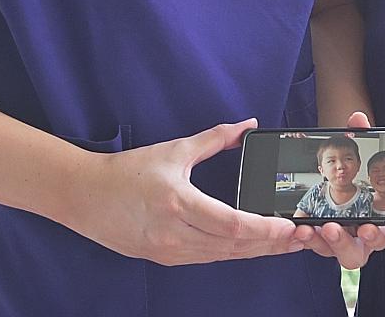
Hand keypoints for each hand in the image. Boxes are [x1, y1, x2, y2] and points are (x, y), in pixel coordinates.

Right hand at [64, 118, 302, 265]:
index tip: (288, 226)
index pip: (231, 224)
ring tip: (285, 244)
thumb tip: (246, 126)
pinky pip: (206, 258)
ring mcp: (168, 250)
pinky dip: (232, 252)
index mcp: (177, 202)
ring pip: (222, 256)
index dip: (264, 229)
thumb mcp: (173, 150)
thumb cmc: (126, 172)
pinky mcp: (164, 258)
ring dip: (255, 251)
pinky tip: (251, 246)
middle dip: (271, 244)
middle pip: (233, 246)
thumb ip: (214, 139)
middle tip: (301, 238)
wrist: (84, 196)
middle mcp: (174, 233)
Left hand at [296, 111, 384, 269]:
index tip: (367, 228)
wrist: (341, 180)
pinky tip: (298, 226)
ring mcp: (339, 242)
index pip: (382, 236)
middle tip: (331, 228)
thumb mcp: (360, 153)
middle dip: (343, 243)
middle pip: (356, 253)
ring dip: (319, 242)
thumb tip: (357, 118)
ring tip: (307, 228)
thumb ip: (360, 136)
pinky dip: (306, 237)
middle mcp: (359, 238)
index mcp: (379, 222)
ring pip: (331, 252)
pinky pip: (314, 244)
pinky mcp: (321, 240)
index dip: (376, 236)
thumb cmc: (357, 173)